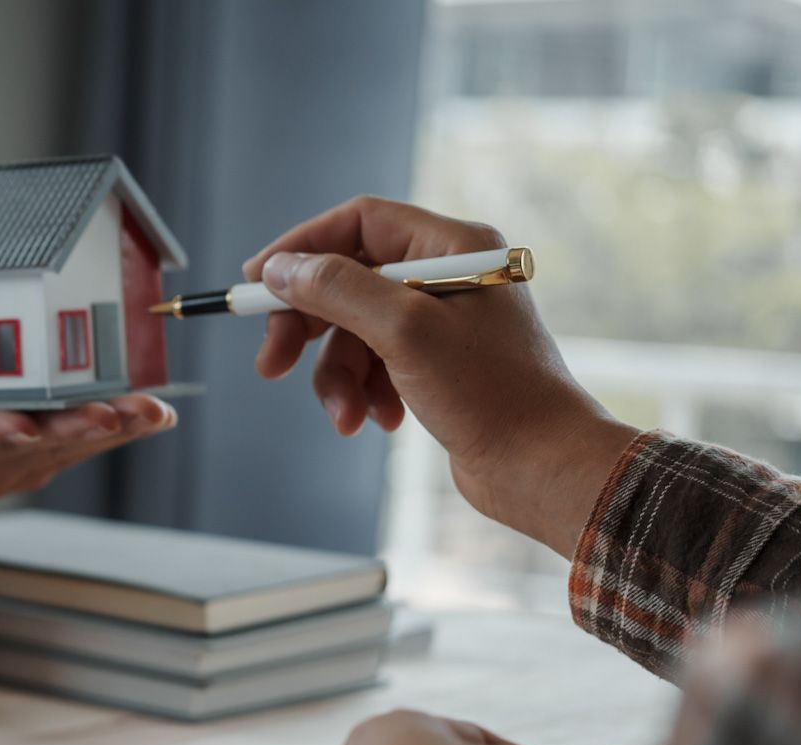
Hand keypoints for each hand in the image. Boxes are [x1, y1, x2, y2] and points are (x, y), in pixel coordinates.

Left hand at [0, 395, 176, 556]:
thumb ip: (31, 393)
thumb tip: (77, 347)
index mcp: (24, 452)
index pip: (84, 438)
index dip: (125, 426)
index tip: (162, 412)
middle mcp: (0, 462)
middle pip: (62, 445)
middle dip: (108, 428)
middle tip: (146, 412)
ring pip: (19, 445)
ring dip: (60, 431)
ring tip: (101, 415)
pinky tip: (11, 423)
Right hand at [245, 196, 638, 555]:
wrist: (542, 466)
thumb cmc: (493, 394)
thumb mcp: (404, 332)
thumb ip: (338, 290)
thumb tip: (281, 268)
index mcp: (453, 247)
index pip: (359, 222)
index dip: (302, 248)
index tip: (257, 282)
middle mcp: (450, 275)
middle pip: (348, 281)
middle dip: (308, 328)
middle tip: (272, 364)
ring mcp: (445, 321)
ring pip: (356, 332)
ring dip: (339, 376)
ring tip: (347, 416)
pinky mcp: (439, 364)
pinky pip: (377, 364)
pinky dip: (365, 393)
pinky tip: (379, 421)